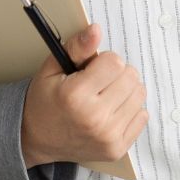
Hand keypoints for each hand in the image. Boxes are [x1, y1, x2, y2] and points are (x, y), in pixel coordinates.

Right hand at [20, 22, 149, 167]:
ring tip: (105, 96)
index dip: (104, 60)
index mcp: (75, 96)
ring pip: (139, 94)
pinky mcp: (116, 149)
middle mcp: (94, 118)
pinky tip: (111, 111)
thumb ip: (76, 47)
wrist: (37, 139)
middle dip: (117, 73)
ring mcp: (107, 137)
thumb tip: (96, 30)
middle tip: (99, 83)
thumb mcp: (53, 68)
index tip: (92, 69)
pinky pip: (142, 116)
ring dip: (125, 90)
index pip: (115, 62)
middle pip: (131, 77)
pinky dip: (130, 109)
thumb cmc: (46, 99)